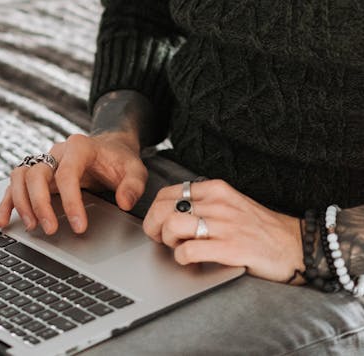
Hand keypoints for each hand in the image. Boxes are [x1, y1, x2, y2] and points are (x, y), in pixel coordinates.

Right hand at [0, 131, 147, 235]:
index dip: (71, 201)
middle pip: (36, 173)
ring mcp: (45, 161)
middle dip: (40, 203)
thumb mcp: (135, 169)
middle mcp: (57, 151)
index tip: (79, 227)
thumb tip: (123, 202)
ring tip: (31, 227)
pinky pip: (15, 184)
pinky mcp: (38, 173)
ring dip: (21, 202)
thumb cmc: (120, 160)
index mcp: (79, 146)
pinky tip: (4, 221)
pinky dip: (7, 202)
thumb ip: (133, 184)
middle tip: (50, 230)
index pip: (67, 173)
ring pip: (20, 175)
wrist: (109, 147)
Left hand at [142, 178, 302, 282]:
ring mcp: (224, 225)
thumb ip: (205, 203)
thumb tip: (173, 212)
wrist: (296, 245)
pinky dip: (182, 257)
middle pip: (164, 208)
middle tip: (160, 239)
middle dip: (154, 226)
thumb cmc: (261, 229)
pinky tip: (189, 260)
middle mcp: (217, 203)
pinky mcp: (230, 248)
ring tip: (177, 248)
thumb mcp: (231, 204)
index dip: (155, 210)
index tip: (157, 223)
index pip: (168, 193)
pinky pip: (190, 250)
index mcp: (216, 189)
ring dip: (167, 241)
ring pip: (172, 226)